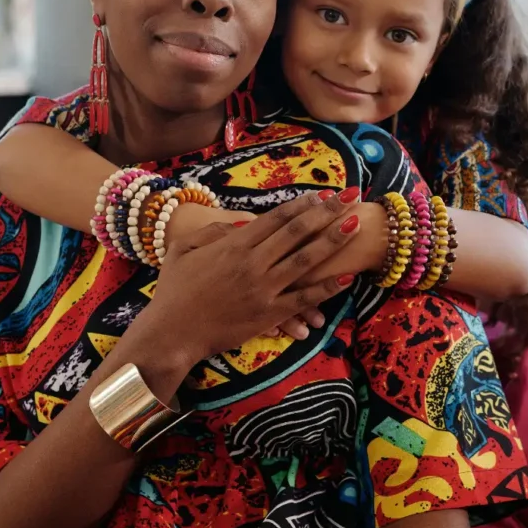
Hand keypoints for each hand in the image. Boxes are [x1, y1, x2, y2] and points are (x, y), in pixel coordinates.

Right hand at [128, 188, 361, 371]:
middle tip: (349, 197)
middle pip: (297, 232)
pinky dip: (327, 287)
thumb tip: (240, 223)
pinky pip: (303, 297)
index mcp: (233, 244)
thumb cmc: (173, 291)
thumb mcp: (183, 250)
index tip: (321, 195)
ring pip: (306, 260)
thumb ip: (212, 232)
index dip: (301, 205)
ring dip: (333, 240)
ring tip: (356, 225)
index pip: (275, 218)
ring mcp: (264, 288)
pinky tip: (347, 276)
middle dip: (326, 212)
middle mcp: (253, 262)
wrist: (171, 333)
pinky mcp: (269, 314)